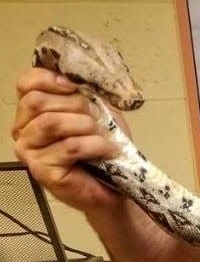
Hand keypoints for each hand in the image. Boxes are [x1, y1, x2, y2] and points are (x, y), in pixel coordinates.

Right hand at [11, 67, 122, 212]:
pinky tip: (107, 150)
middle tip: (98, 121)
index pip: (26, 83)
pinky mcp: (42, 171)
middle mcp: (22, 130)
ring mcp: (29, 152)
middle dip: (75, 106)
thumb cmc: (103, 149)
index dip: (50, 79)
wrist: (115, 186)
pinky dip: (94, 145)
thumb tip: (82, 75)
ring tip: (103, 137)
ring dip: (85, 126)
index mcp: (31, 112)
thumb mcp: (98, 112)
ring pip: (51, 123)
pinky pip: (69, 147)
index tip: (75, 87)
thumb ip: (85, 93)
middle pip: (38, 102)